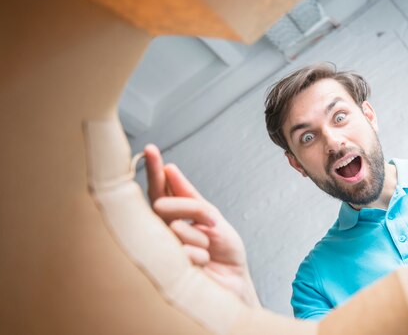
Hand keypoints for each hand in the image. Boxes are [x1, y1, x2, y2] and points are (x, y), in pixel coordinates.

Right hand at [144, 144, 259, 306]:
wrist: (234, 281)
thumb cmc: (223, 251)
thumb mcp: (212, 217)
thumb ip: (189, 197)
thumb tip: (169, 169)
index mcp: (173, 215)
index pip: (160, 188)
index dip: (154, 169)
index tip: (151, 149)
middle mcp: (162, 229)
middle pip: (162, 203)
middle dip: (191, 209)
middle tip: (211, 222)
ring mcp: (162, 247)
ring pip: (176, 227)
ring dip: (200, 237)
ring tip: (208, 250)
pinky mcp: (165, 267)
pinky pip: (182, 249)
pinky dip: (200, 254)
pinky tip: (202, 264)